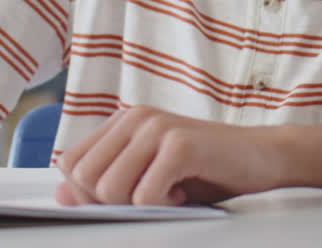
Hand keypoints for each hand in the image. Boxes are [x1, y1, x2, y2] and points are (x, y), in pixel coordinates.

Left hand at [54, 105, 285, 205]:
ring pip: (110, 189)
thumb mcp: (147, 178)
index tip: (124, 197)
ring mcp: (157, 127)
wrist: (261, 158)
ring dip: (139, 205)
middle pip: (84, 177)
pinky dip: (164, 204)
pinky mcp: (180, 144)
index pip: (69, 162)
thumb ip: (104, 181)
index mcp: (123, 121)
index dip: (87, 192)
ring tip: (169, 190)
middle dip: (110, 202)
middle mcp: (135, 117)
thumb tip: (61, 193)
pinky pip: (145, 195)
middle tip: (148, 196)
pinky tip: (184, 188)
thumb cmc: (205, 170)